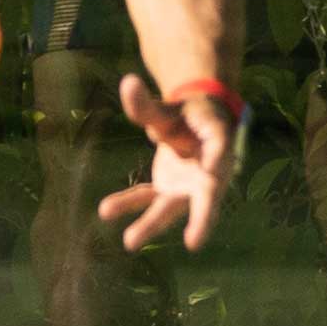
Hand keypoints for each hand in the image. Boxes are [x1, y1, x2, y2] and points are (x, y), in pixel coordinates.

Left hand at [98, 73, 243, 251]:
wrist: (191, 125)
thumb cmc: (188, 114)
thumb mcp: (168, 108)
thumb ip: (146, 104)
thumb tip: (126, 82)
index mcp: (218, 142)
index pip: (220, 152)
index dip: (218, 162)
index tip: (215, 170)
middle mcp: (209, 171)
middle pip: (205, 197)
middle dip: (201, 220)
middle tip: (194, 243)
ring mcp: (187, 185)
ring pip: (171, 206)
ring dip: (150, 224)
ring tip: (129, 243)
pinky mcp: (167, 189)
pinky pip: (147, 197)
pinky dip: (128, 203)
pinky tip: (106, 211)